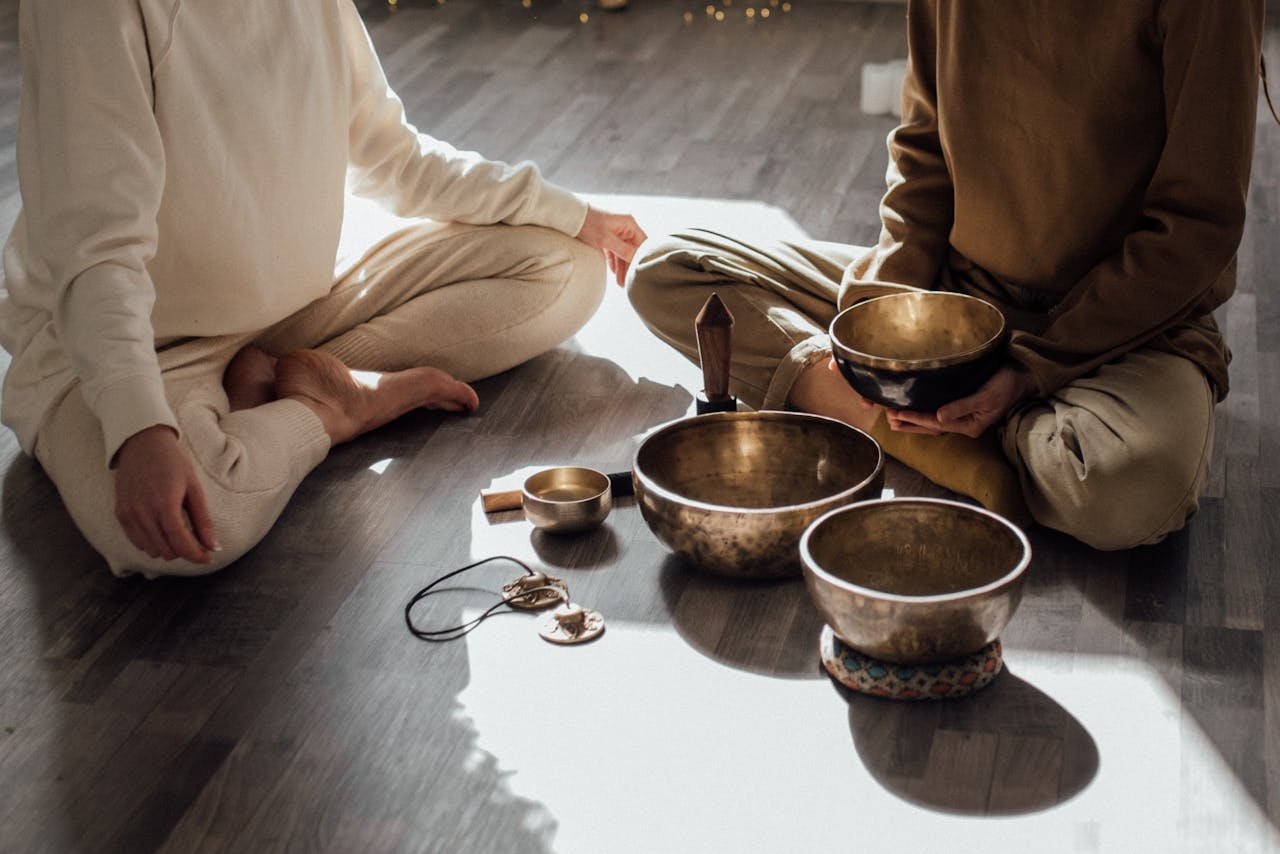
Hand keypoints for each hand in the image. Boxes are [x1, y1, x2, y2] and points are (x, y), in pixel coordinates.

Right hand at [114, 425, 216, 562]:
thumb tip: (214, 547)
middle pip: (166, 551)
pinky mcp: (120, 513)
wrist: (142, 442)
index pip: (181, 544)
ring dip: (168, 549)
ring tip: (181, 536)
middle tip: (197, 543)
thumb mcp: (194, 488)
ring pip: (150, 550)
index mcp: (164, 506)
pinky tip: (163, 530)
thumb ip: (203, 520)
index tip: (208, 558)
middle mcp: (142, 513)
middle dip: (184, 552)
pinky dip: (151, 542)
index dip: (196, 555)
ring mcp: (128, 514)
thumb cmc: (173, 461)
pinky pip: (136, 541)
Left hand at [575, 205, 646, 285]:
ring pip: (623, 252)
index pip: (642, 243)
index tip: (638, 272)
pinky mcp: (608, 236)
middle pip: (633, 249)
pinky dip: (614, 261)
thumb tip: (635, 260)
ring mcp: (617, 232)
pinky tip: (614, 271)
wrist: (572, 217)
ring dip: (622, 266)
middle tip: (627, 281)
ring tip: (620, 281)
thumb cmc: (589, 223)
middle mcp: (625, 227)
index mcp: (629, 224)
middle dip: (629, 266)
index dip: (641, 258)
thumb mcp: (606, 239)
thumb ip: (622, 250)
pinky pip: (614, 250)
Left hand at [886, 364, 1036, 436]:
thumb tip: (938, 417)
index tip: (897, 413)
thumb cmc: (1007, 384)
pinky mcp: (964, 406)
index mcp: (970, 426)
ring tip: (893, 418)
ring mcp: (964, 417)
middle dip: (909, 423)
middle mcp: (965, 424)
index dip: (915, 419)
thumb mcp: (986, 396)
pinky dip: (923, 413)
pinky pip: (939, 413)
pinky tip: (912, 411)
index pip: (936, 424)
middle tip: (888, 418)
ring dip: (913, 420)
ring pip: (933, 422)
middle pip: (931, 427)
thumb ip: (962, 406)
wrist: (1022, 377)